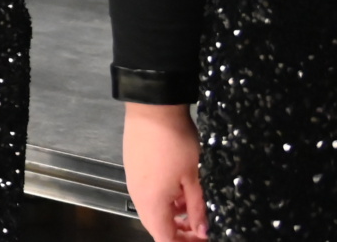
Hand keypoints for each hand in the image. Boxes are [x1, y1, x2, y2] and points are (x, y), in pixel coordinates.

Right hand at [122, 103, 207, 238]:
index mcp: (151, 201)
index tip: (203, 240)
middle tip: (201, 231)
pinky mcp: (133, 167)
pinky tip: (179, 191)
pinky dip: (164, 201)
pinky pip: (148, 194)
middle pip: (156, 226)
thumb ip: (197, 208)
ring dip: (172, 217)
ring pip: (152, 210)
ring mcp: (133, 179)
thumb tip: (202, 230)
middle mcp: (138, 194)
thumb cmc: (175, 141)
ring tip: (192, 210)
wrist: (153, 108)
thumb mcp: (194, 178)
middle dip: (179, 233)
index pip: (164, 238)